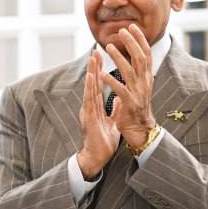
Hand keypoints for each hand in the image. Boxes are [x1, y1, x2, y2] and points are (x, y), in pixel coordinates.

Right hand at [77, 54, 119, 178]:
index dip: (100, 71)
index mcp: (96, 107)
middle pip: (93, 83)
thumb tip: (119, 98)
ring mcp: (88, 111)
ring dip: (91, 72)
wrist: (97, 157)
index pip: (99, 86)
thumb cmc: (103, 142)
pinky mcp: (88, 118)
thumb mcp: (112, 122)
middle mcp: (90, 106)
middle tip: (96, 51)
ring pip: (90, 88)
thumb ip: (114, 110)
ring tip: (92, 58)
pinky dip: (90, 87)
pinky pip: (89, 100)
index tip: (102, 57)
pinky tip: (91, 77)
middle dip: (94, 67)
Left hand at [102, 23, 157, 149]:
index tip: (132, 27)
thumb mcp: (140, 86)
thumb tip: (136, 57)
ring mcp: (138, 92)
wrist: (140, 128)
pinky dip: (111, 81)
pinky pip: (120, 90)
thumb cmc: (136, 106)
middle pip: (140, 58)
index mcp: (147, 77)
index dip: (140, 40)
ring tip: (108, 46)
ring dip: (119, 57)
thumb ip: (138, 72)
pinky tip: (101, 73)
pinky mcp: (130, 103)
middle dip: (131, 43)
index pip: (146, 54)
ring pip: (129, 71)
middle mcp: (145, 82)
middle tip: (121, 30)